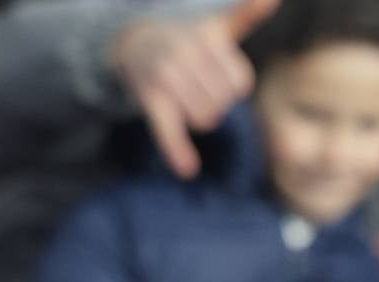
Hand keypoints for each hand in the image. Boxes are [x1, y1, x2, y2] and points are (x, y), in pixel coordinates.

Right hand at [112, 0, 281, 178]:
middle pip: (223, 103)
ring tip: (186, 96)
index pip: (241, 83)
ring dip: (201, 116)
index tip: (217, 74)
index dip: (233, 86)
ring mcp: (165, 77)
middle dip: (216, 101)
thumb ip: (245, 13)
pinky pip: (168, 129)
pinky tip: (188, 169)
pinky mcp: (150, 100)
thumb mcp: (215, 25)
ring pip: (205, 119)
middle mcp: (184, 54)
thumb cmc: (186, 38)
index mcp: (205, 38)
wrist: (133, 42)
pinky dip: (177, 151)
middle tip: (198, 86)